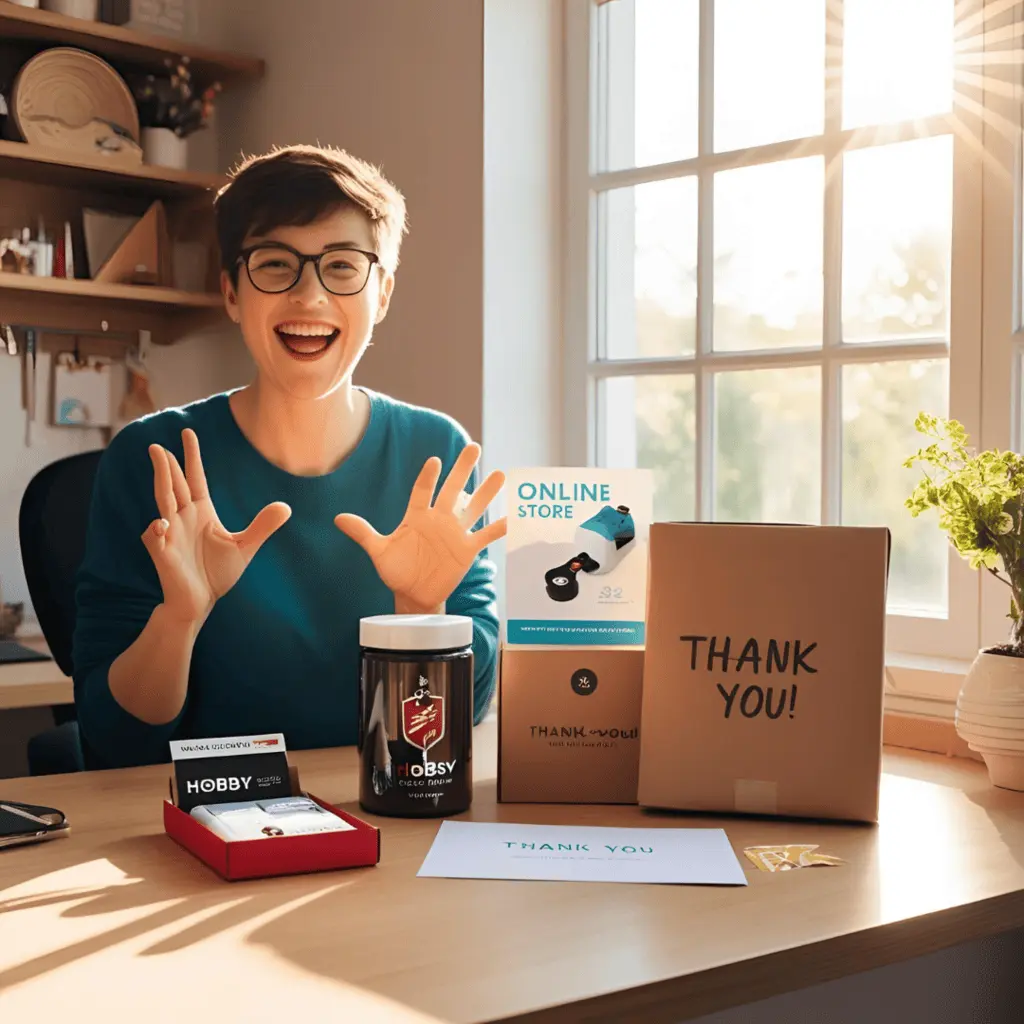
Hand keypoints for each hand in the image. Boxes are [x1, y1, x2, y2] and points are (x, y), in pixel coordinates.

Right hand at [141, 429, 291, 625]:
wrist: (201, 601)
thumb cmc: (218, 573)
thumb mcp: (245, 546)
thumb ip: (262, 526)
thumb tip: (286, 507)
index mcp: (201, 510)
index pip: (194, 477)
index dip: (191, 456)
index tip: (187, 432)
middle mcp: (183, 516)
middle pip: (175, 483)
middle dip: (168, 463)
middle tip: (159, 443)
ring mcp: (172, 532)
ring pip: (163, 499)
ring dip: (161, 478)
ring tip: (157, 456)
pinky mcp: (163, 551)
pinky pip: (156, 534)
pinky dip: (157, 528)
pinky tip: (162, 523)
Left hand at [335, 443, 505, 612]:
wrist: (413, 594)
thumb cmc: (396, 570)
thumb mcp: (379, 551)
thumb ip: (363, 533)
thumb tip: (338, 519)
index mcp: (416, 516)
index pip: (423, 491)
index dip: (428, 477)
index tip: (434, 461)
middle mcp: (439, 520)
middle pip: (453, 490)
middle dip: (463, 469)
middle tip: (474, 447)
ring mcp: (455, 533)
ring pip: (473, 507)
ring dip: (487, 493)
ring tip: (500, 474)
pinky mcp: (467, 550)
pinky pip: (485, 536)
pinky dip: (499, 528)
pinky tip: (513, 517)